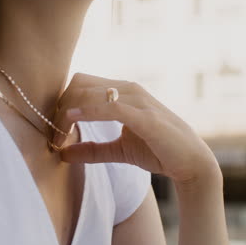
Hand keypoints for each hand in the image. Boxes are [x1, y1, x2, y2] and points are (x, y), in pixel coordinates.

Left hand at [53, 73, 221, 184]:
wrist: (190, 162)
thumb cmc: (157, 150)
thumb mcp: (117, 150)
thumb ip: (91, 150)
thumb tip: (62, 154)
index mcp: (122, 92)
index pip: (81, 83)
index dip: (63, 102)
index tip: (55, 128)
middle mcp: (129, 89)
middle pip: (80, 83)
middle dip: (60, 107)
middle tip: (55, 134)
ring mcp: (138, 100)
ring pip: (91, 92)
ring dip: (69, 112)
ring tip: (59, 135)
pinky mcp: (146, 117)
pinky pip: (112, 108)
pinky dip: (89, 112)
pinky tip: (72, 120)